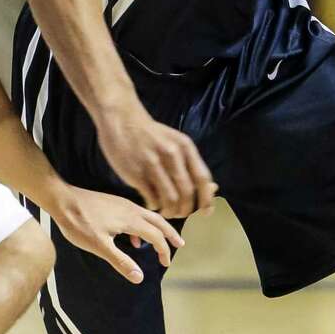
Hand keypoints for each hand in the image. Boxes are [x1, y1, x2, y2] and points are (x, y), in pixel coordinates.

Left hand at [51, 186, 183, 283]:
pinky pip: (136, 214)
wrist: (62, 199)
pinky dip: (142, 225)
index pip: (156, 235)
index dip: (163, 250)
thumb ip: (121, 261)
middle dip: (170, 234)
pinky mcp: (114, 202)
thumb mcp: (99, 246)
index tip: (166, 263)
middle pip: (158, 221)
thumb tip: (140, 278)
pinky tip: (132, 237)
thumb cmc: (79, 223)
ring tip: (160, 240)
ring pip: (148, 216)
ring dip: (157, 228)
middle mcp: (131, 209)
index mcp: (131, 220)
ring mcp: (122, 204)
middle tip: (180, 244)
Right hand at [96, 107, 216, 219]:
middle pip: (187, 193)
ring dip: (170, 211)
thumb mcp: (175, 142)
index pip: (202, 179)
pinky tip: (152, 203)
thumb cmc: (151, 135)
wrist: (122, 120)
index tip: (206, 213)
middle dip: (185, 210)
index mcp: (185, 147)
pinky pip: (151, 198)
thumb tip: (212, 189)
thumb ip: (190, 164)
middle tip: (179, 213)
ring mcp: (153, 164)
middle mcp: (171, 154)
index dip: (207, 200)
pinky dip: (154, 205)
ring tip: (166, 211)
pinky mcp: (136, 172)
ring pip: (170, 199)